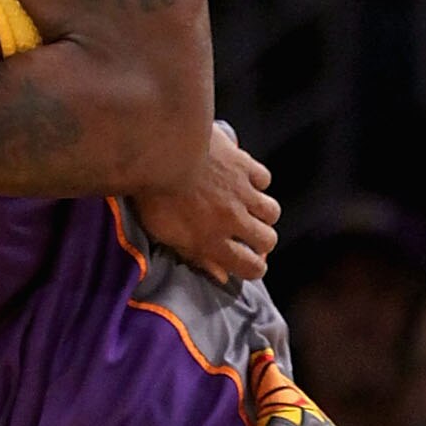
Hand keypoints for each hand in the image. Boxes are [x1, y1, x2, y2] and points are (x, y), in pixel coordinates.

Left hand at [132, 123, 278, 285]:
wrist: (159, 150)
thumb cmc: (153, 195)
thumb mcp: (165, 234)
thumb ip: (196, 255)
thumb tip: (222, 276)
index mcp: (213, 241)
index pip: (252, 267)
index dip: (253, 269)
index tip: (247, 265)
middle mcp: (234, 219)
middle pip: (268, 240)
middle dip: (261, 243)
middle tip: (247, 238)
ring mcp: (242, 191)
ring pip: (272, 211)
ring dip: (262, 215)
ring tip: (248, 211)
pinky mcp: (244, 164)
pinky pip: (264, 179)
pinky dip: (257, 183)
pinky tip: (243, 181)